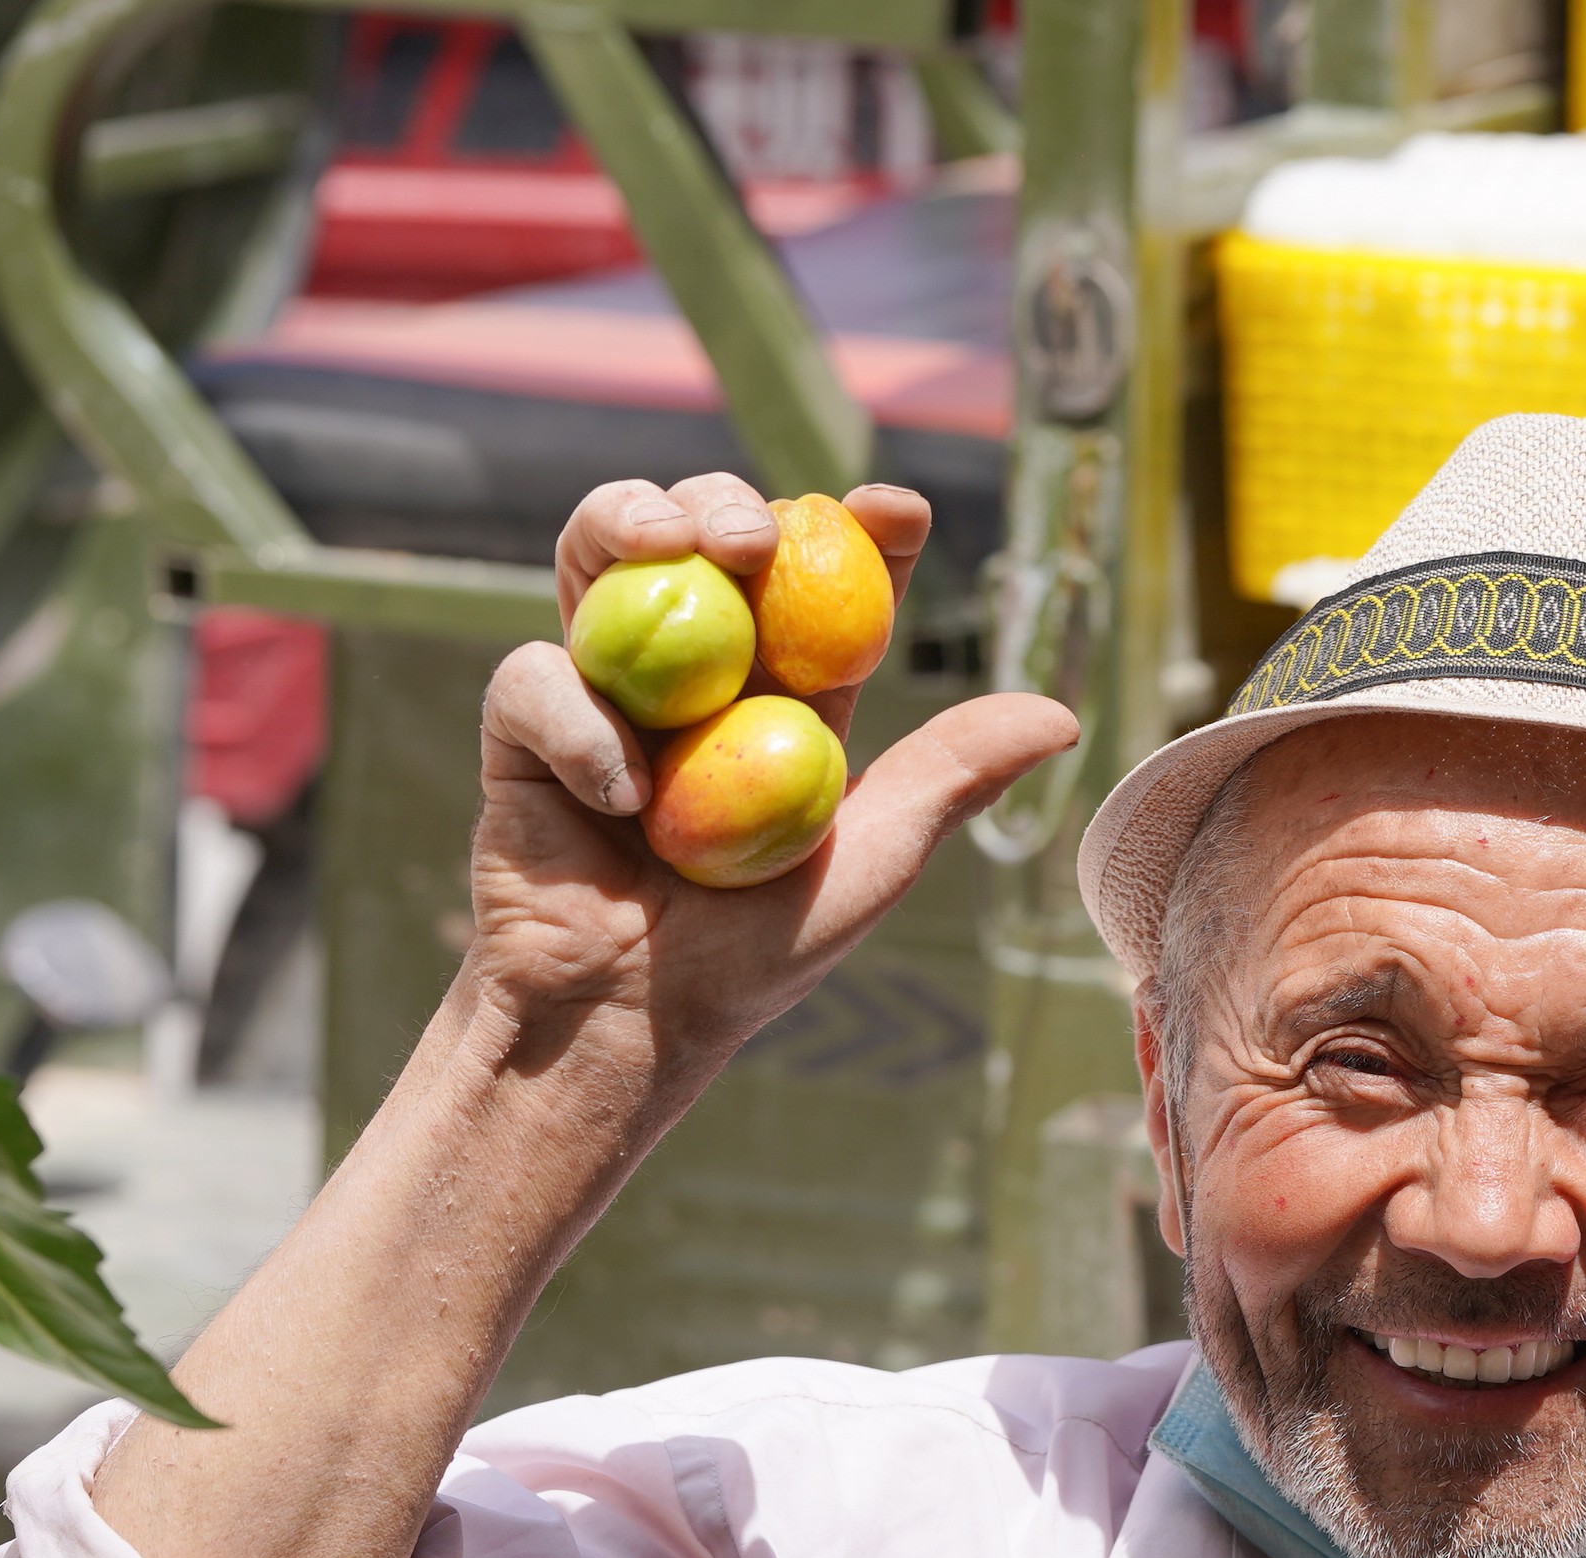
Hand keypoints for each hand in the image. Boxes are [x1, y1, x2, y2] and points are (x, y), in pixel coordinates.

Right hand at [473, 474, 1075, 1073]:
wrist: (628, 1025)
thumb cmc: (757, 954)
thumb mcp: (874, 856)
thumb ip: (951, 774)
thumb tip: (1062, 714)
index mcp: (786, 691)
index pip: (825, 580)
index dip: (858, 528)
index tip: (895, 508)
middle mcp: (694, 672)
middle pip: (701, 538)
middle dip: (724, 503)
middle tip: (753, 533)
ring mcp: (604, 689)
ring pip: (595, 553)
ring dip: (629, 522)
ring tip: (677, 545)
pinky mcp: (523, 730)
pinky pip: (536, 676)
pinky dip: (578, 722)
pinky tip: (620, 794)